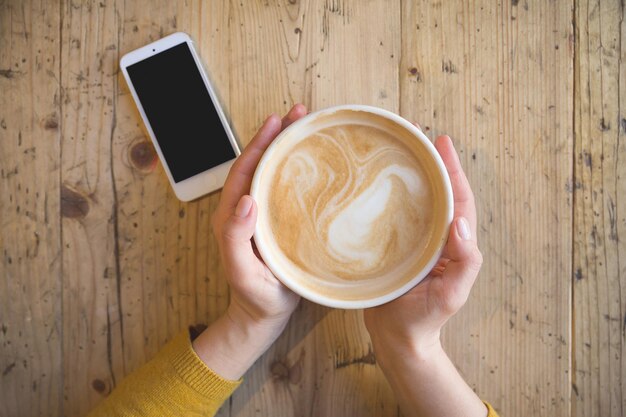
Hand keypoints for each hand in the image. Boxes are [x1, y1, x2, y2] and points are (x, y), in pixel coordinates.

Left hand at [211, 104, 306, 327]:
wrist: (265, 315)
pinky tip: (318, 162)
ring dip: (290, 148)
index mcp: (232, 214)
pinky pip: (289, 188)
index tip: (277, 121)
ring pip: (276, 172)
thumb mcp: (241, 270)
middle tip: (300, 112)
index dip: (260, 142)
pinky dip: (301, 170)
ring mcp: (266, 213)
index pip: (245, 169)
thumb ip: (235, 236)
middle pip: (261, 162)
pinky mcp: (281, 221)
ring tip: (311, 126)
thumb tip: (245, 198)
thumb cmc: (253, 295)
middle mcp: (248, 208)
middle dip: (279, 135)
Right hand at [364, 134, 482, 356]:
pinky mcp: (391, 247)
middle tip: (418, 135)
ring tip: (399, 148)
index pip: (458, 200)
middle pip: (437, 193)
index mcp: (452, 244)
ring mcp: (413, 241)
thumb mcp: (450, 295)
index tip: (442, 143)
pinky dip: (388, 195)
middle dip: (432, 163)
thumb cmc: (424, 320)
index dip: (453, 171)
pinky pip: (393, 215)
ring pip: (416, 201)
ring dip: (411, 174)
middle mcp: (435, 237)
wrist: (396, 340)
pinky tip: (375, 183)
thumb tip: (463, 223)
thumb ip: (464, 263)